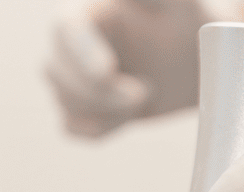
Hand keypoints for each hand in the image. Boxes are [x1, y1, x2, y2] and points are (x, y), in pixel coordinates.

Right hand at [45, 0, 243, 137]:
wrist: (187, 62)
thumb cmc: (182, 25)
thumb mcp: (175, 2)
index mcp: (87, 11)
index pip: (65, 30)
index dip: (82, 54)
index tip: (108, 73)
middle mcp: (69, 44)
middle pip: (57, 72)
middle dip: (99, 92)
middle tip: (145, 93)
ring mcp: (70, 78)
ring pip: (66, 103)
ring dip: (108, 110)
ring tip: (146, 93)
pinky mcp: (76, 107)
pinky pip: (72, 127)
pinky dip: (103, 127)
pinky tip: (131, 112)